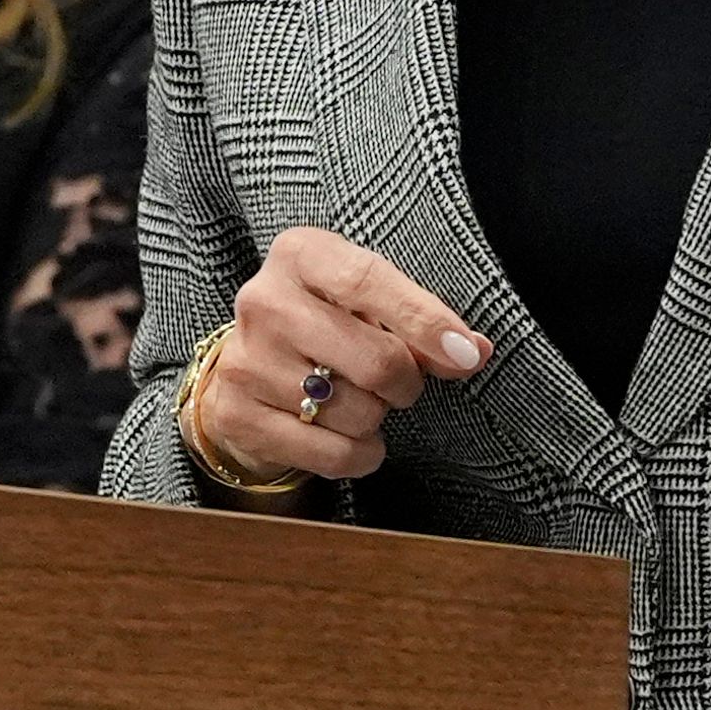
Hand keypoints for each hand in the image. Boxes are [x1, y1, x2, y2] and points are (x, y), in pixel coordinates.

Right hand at [192, 226, 488, 483]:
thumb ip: (421, 323)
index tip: (465, 355)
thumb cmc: (326, 326)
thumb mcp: (367, 304)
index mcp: (300, 255)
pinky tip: (351, 437)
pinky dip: (360, 454)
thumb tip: (473, 352)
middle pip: (373, 358)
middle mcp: (263, 301)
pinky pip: (331, 454)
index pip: (368, 282)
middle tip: (400, 383)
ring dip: (376, 418)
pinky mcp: (237, 415)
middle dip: (406, 382)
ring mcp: (244, 360)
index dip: (424, 322)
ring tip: (359, 400)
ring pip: (356, 412)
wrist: (248, 369)